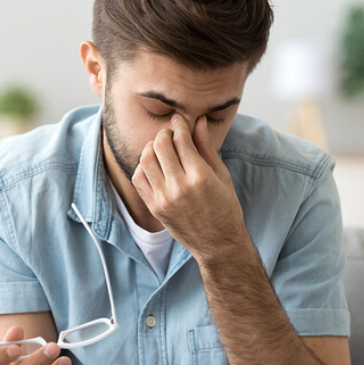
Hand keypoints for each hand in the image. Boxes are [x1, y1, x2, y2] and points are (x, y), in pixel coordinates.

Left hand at [132, 114, 247, 262]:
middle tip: (170, 134)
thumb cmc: (225, 208)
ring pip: (146, 159)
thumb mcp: (221, 175)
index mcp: (200, 177)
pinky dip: (143, 166)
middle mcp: (179, 187)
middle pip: (160, 145)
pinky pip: (138, 178)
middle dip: (164, 134)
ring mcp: (164, 199)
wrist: (217, 243)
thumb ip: (206, 147)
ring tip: (161, 148)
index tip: (179, 121)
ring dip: (152, 147)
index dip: (179, 125)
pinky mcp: (154, 207)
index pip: (180, 139)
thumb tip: (197, 121)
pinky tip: (155, 165)